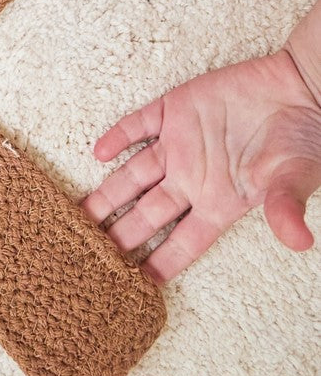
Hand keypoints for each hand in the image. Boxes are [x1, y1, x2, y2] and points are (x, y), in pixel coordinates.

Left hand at [80, 50, 320, 283]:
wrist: (300, 89)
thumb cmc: (302, 140)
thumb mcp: (294, 178)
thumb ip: (286, 207)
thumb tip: (298, 242)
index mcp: (219, 202)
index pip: (182, 241)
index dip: (160, 263)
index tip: (134, 287)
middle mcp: (192, 178)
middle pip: (147, 213)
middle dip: (119, 235)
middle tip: (87, 256)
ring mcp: (180, 144)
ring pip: (133, 174)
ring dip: (107, 192)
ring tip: (77, 215)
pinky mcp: (174, 109)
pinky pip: (138, 125)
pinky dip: (118, 136)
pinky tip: (98, 151)